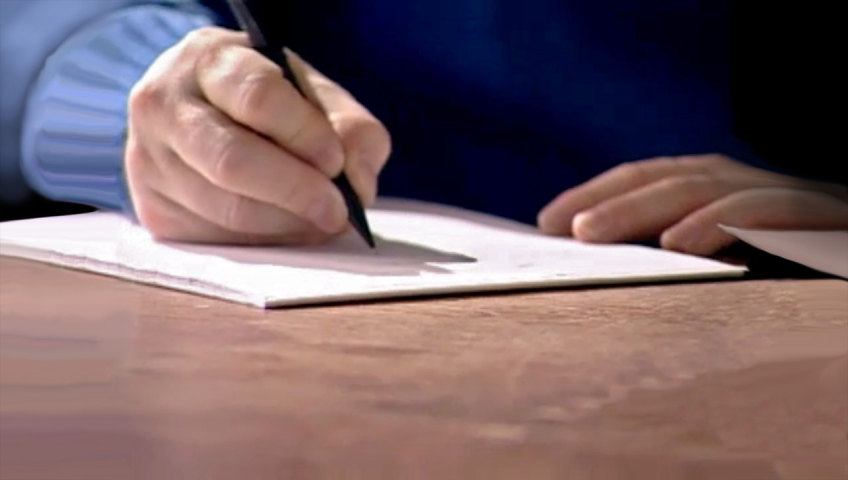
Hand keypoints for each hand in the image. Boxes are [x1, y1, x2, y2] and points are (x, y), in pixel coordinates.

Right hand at [125, 27, 390, 243]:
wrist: (205, 116)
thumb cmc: (271, 103)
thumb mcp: (316, 95)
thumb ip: (352, 130)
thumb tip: (357, 187)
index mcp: (209, 60)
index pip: (257, 97)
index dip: (303, 135)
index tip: (336, 162)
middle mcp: (164, 106)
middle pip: (232, 161)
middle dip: (295, 191)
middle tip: (337, 211)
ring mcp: (148, 161)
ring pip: (225, 208)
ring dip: (285, 224)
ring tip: (318, 220)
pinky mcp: (153, 210)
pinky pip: (216, 238)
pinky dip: (263, 240)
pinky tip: (283, 227)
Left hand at [537, 154, 847, 255]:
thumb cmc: (797, 292)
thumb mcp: (731, 278)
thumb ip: (678, 265)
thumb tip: (599, 264)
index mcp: (730, 197)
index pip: (654, 180)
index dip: (598, 193)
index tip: (547, 221)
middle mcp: (757, 190)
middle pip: (675, 179)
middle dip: (612, 200)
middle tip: (562, 228)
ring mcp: (796, 202)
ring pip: (711, 187)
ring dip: (645, 207)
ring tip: (592, 233)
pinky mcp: (828, 222)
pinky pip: (773, 210)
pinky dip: (722, 221)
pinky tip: (680, 244)